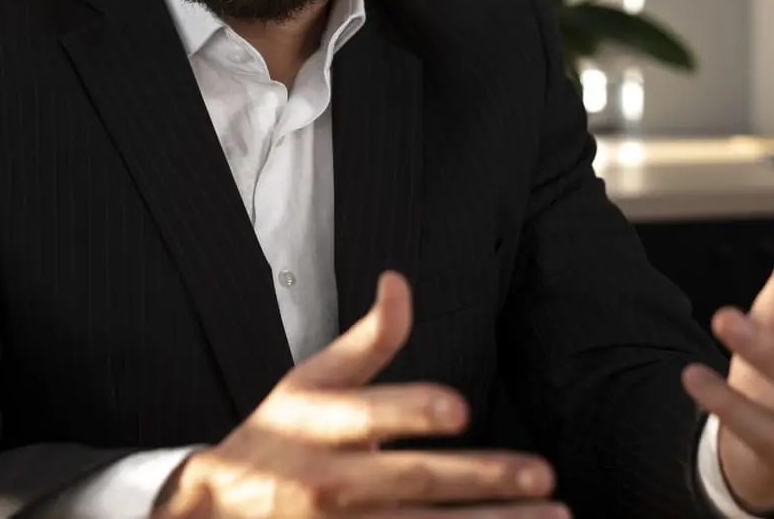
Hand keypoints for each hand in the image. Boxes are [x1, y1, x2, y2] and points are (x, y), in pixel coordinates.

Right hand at [153, 271, 565, 518]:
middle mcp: (330, 479)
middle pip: (413, 481)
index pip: (368, 417)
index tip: (460, 407)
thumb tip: (399, 278)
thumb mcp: (310, 380)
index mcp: (318, 424)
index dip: (411, 412)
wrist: (218, 507)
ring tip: (555, 513)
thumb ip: (367, 339)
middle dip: (480, 479)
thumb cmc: (279, 433)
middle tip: (541, 473)